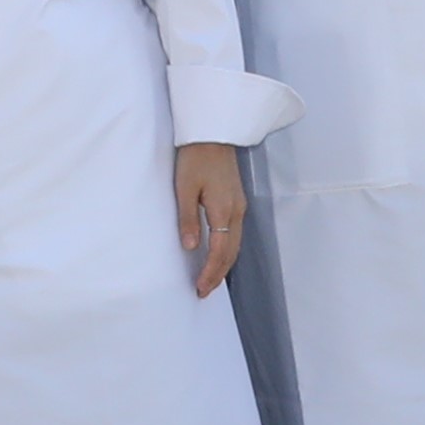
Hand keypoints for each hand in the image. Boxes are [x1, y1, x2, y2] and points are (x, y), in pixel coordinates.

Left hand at [176, 138, 249, 295]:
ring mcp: (239, 206)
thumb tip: (191, 248)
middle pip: (231, 253)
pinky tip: (218, 254)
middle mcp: (236, 212)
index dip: (210, 272)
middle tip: (204, 291)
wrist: (213, 132)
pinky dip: (227, 250)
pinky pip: (235, 234)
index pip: (220, 252)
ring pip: (235, 245)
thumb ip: (188, 218)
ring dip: (224, 264)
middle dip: (218, 274)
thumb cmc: (195, 157)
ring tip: (210, 280)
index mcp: (224, 211)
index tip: (199, 288)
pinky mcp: (237, 201)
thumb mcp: (184, 188)